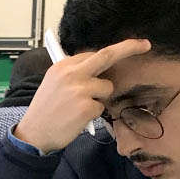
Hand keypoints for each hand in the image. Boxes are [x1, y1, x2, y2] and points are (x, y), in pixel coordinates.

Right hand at [13, 39, 151, 153]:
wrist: (34, 134)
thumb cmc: (45, 110)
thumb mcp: (53, 84)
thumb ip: (73, 73)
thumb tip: (97, 69)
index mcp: (62, 66)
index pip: (92, 53)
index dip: (110, 53)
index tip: (129, 46)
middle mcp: (71, 74)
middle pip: (107, 55)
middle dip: (129, 48)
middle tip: (145, 45)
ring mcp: (80, 90)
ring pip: (106, 87)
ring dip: (99, 98)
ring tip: (79, 107)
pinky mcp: (87, 107)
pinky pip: (102, 106)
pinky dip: (93, 113)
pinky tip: (77, 117)